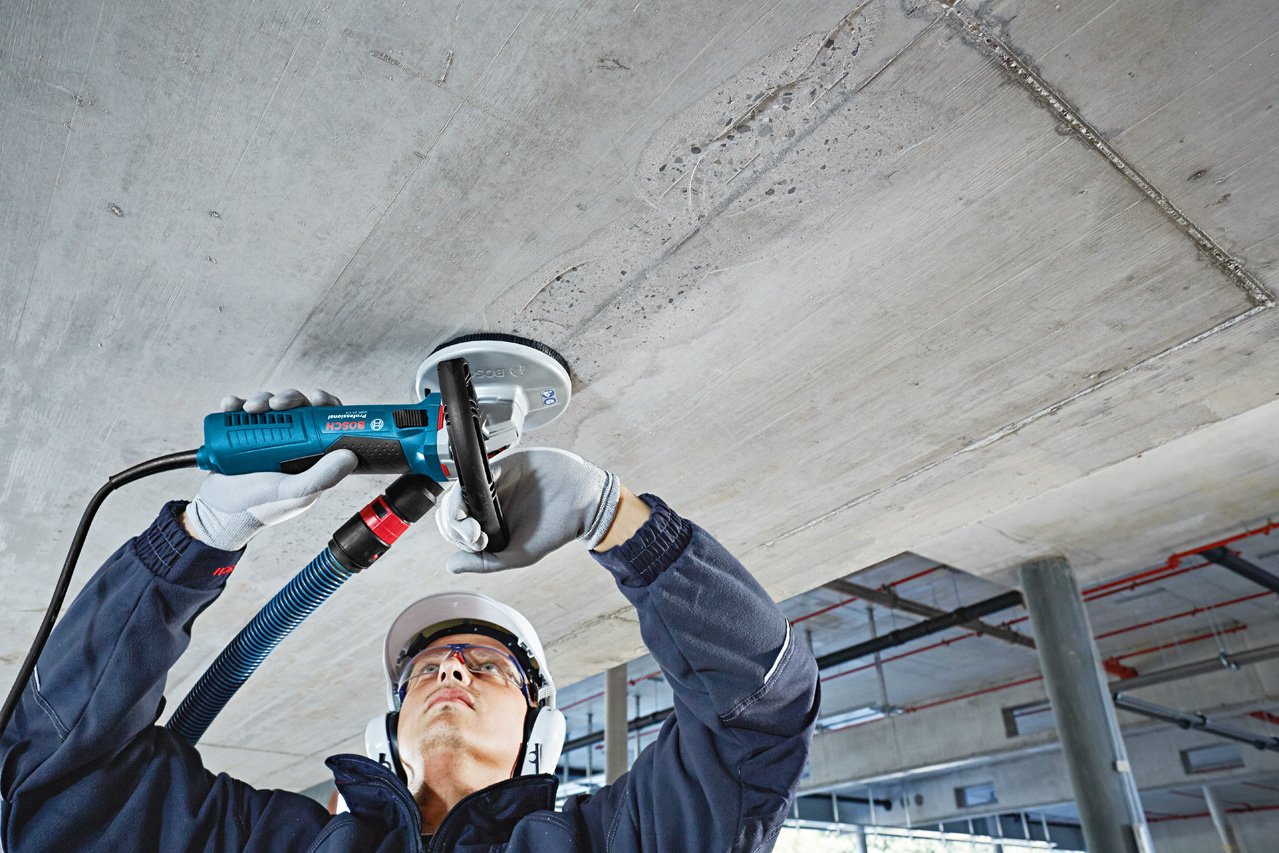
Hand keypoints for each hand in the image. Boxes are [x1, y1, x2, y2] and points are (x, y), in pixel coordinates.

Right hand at [183, 389, 358, 550]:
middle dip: (289, 399)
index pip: (325, 423)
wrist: (218, 514)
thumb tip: (350, 455)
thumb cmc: (259, 508)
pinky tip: (230, 406)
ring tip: (249, 409)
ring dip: (261, 399)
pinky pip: (240, 411)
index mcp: (310, 456)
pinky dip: (235, 403)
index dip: (325, 406)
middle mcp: (290, 444)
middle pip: (298, 408)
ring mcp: (265, 438)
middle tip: (277, 404)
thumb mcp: (294, 493)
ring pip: (271, 404)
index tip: (317, 399)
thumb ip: (322, 477)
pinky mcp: (240, 435)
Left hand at [435, 447, 619, 572]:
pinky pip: (474, 472)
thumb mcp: (518, 554)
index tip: (478, 542)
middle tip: (475, 536)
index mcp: (487, 524)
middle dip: (454, 527)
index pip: (457, 529)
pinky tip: (481, 502)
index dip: (459, 536)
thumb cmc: (554, 529)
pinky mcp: (500, 464)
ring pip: (456, 492)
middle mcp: (485, 504)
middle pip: (451, 511)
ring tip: (475, 527)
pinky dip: (469, 487)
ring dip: (455, 511)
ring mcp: (490, 484)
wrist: (580, 500)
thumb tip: (451, 566)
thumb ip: (485, 561)